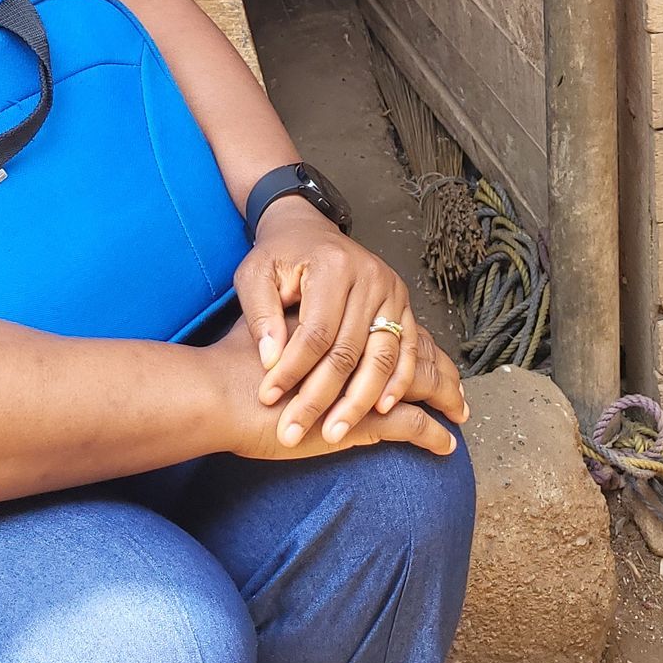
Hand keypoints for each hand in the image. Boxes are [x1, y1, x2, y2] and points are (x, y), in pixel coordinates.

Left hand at [233, 196, 467, 448]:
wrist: (308, 228)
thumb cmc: (278, 255)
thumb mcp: (254, 274)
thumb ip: (260, 314)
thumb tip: (272, 359)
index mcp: (332, 267)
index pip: (315, 332)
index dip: (292, 370)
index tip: (268, 398)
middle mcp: (370, 277)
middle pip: (349, 350)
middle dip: (320, 397)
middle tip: (294, 430)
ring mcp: (392, 291)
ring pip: (382, 356)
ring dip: (359, 401)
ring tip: (334, 433)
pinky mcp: (404, 305)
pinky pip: (408, 351)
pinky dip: (397, 383)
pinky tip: (380, 410)